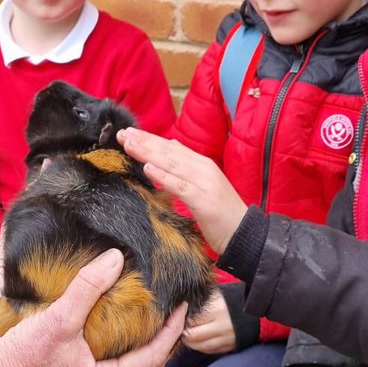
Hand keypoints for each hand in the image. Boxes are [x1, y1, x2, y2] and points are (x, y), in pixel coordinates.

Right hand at [0, 248, 187, 366]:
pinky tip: (120, 322)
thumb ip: (88, 287)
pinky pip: (113, 361)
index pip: (153, 357)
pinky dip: (125, 344)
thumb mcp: (59, 317)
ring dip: (146, 344)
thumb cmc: (23, 355)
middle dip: (165, 342)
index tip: (183, 307)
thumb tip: (115, 259)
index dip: (171, 331)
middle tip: (175, 315)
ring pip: (131, 366)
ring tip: (154, 317)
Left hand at [118, 128, 246, 254]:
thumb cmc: (221, 213)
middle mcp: (203, 168)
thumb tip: (168, 151)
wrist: (245, 233)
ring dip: (149, 153)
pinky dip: (163, 177)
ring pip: (171, 164)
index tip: (128, 133)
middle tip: (122, 134)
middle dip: (144, 141)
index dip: (149, 139)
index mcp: (202, 164)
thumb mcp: (202, 186)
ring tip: (129, 145)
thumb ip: (186, 169)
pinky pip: (180, 186)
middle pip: (169, 151)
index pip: (171, 147)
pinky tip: (148, 169)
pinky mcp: (203, 200)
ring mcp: (204, 183)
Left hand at [182, 289, 236, 353]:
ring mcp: (226, 339)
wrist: (254, 310)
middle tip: (179, 328)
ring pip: (199, 346)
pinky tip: (198, 340)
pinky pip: (208, 351)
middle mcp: (222, 326)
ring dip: (190, 341)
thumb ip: (199, 301)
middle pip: (193, 336)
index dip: (181, 319)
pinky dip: (200, 346)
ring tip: (187, 333)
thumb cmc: (230, 300)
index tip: (178, 317)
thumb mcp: (215, 295)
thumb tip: (180, 307)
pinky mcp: (229, 347)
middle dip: (183, 333)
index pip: (191, 319)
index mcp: (218, 310)